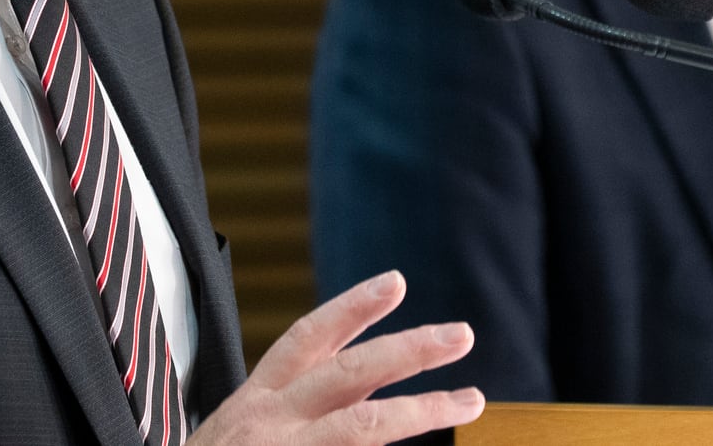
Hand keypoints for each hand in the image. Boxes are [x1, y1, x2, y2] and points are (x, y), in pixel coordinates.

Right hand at [187, 271, 482, 444]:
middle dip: (408, 350)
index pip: (308, 339)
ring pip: (363, 427)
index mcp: (256, 399)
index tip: (396, 282)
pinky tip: (437, 431)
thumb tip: (352, 400)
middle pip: (349, 374)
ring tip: (471, 400)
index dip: (353, 308)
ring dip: (422, 410)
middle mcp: (270, 420)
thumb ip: (288, 412)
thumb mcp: (241, 433)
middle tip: (462, 333)